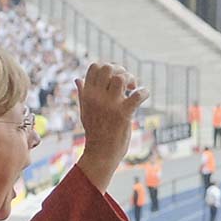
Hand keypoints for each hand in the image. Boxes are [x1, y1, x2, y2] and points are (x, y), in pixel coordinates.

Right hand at [75, 63, 148, 193]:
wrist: (100, 154)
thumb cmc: (94, 132)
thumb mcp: (84, 111)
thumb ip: (82, 93)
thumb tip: (77, 79)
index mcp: (87, 95)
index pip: (95, 66)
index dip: (108, 67)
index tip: (114, 78)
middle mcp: (97, 97)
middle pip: (108, 68)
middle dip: (121, 70)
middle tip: (126, 84)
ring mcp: (110, 105)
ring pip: (121, 77)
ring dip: (131, 79)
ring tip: (132, 89)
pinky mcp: (123, 114)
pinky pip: (137, 95)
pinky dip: (144, 92)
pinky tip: (143, 96)